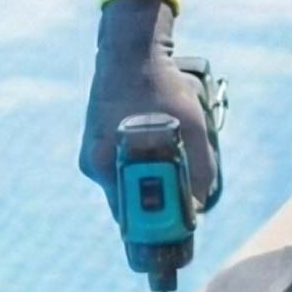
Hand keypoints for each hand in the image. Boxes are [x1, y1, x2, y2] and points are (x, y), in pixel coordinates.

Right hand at [80, 0, 220, 221]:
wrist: (130, 50)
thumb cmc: (163, 86)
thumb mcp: (193, 127)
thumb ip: (199, 170)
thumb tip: (199, 208)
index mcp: (110, 163)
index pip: (131, 220)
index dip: (155, 232)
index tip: (175, 240)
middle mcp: (95, 164)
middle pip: (126, 209)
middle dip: (153, 213)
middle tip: (179, 212)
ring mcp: (92, 155)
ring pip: (123, 190)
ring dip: (146, 189)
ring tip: (171, 170)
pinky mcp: (93, 146)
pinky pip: (118, 172)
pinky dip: (136, 171)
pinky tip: (154, 152)